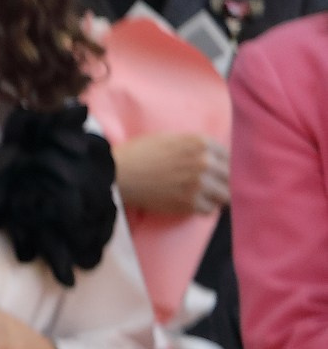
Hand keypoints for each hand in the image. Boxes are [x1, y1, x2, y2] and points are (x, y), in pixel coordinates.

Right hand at [113, 131, 228, 216]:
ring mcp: (200, 185)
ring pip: (224, 196)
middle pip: (229, 178)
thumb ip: (193, 146)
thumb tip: (212, 157)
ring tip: (201, 196)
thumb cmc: (139, 153)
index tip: (215, 171)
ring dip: (214, 196)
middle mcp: (205, 163)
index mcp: (200, 143)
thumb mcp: (169, 138)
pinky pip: (209, 210)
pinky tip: (188, 202)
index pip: (228, 157)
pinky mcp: (191, 204)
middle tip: (209, 185)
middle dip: (220, 182)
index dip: (221, 165)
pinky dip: (201, 207)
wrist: (119, 174)